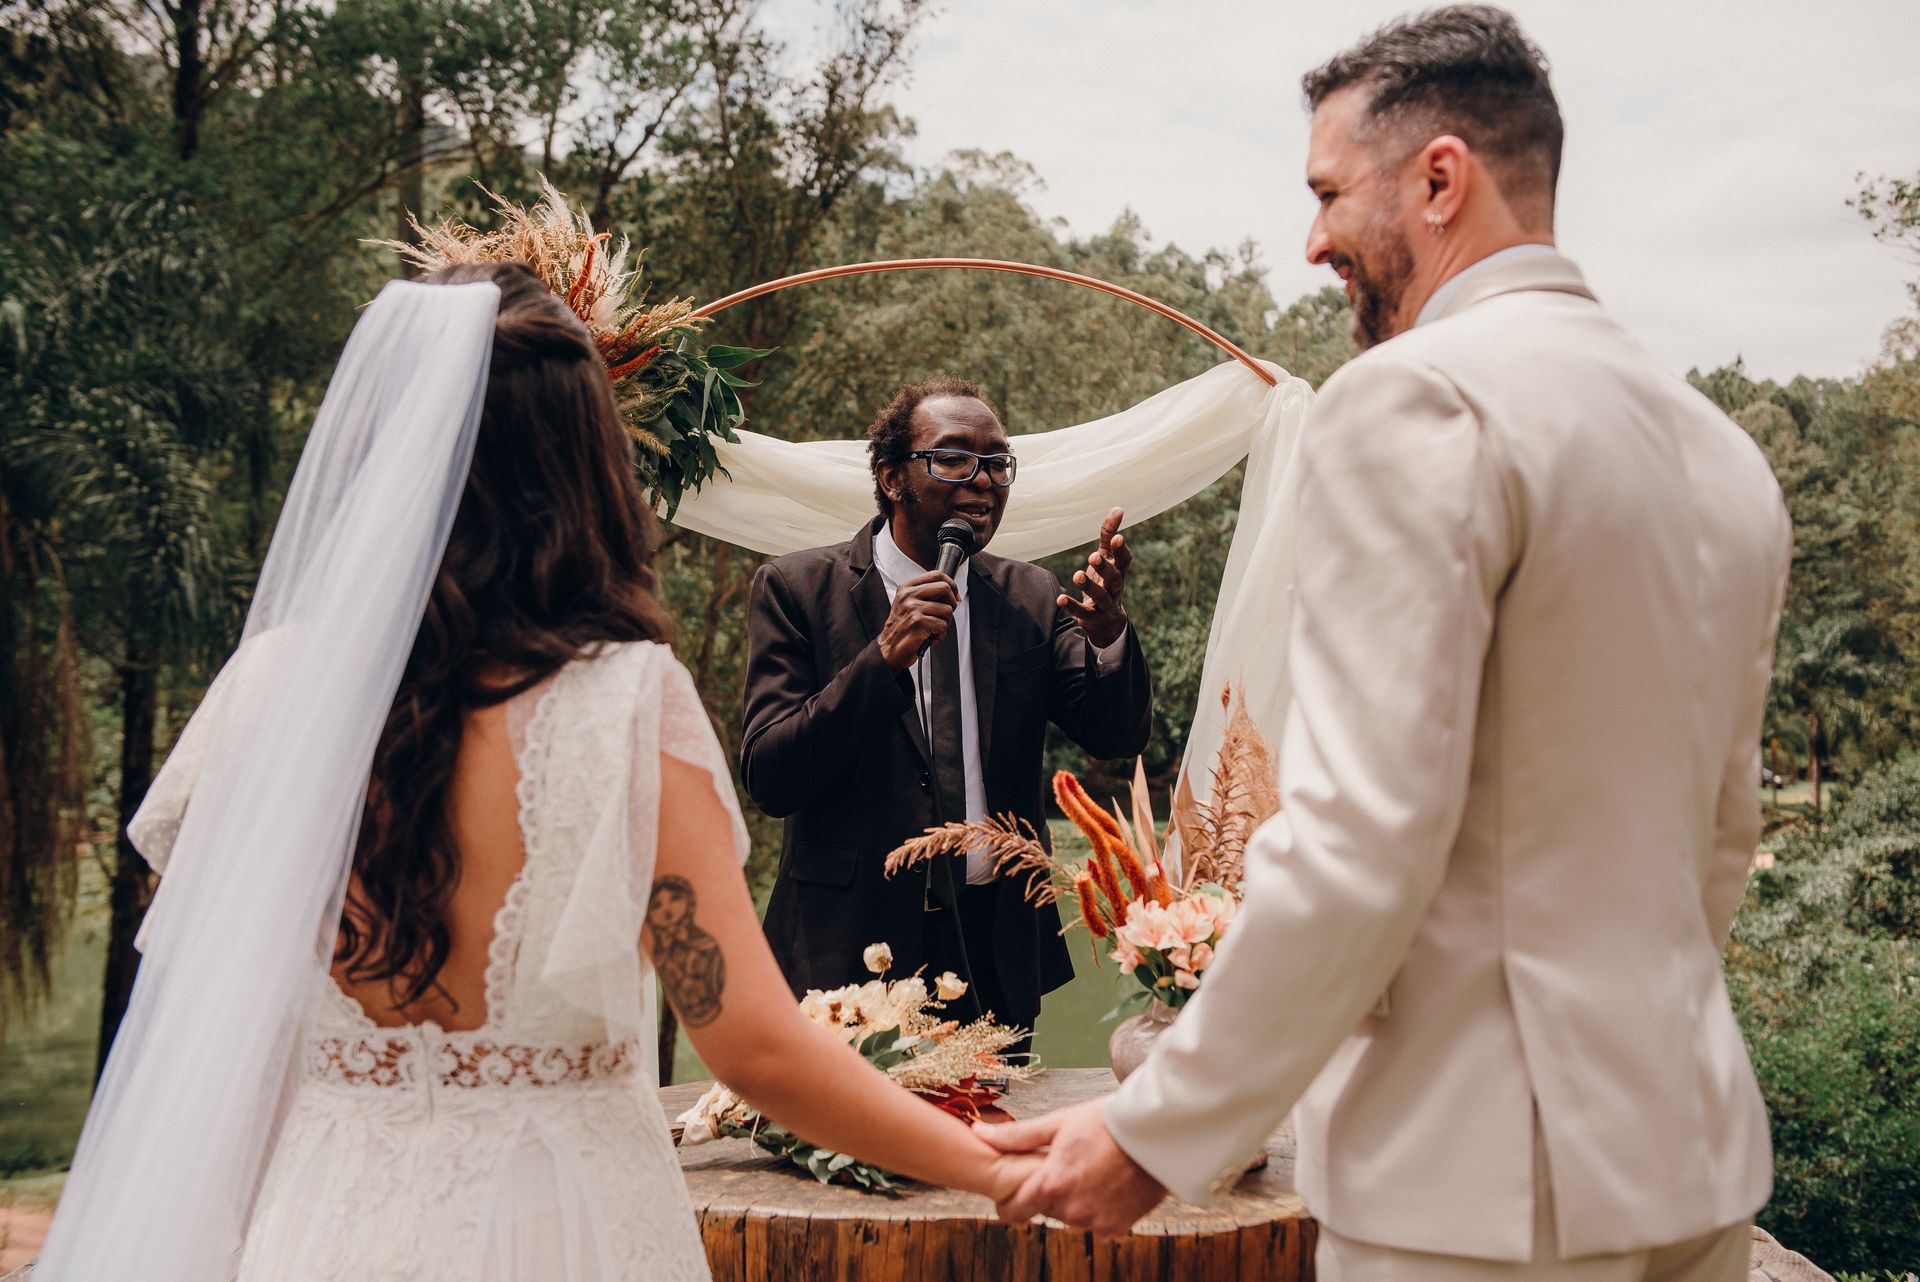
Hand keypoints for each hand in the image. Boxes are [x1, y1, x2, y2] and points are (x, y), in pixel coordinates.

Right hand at [877, 571, 958, 668]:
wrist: (889, 648)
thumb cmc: (903, 628)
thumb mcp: (909, 604)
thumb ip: (927, 594)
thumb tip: (953, 593)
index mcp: (906, 587)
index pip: (936, 574)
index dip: (951, 585)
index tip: (954, 596)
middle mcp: (908, 595)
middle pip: (944, 588)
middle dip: (952, 603)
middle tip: (946, 614)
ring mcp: (913, 608)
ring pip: (947, 610)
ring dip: (946, 623)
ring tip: (934, 629)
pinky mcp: (918, 622)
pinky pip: (943, 625)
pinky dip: (941, 635)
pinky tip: (931, 637)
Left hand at [974, 1098, 1165, 1236]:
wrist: (1154, 1134)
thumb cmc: (1105, 1123)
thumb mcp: (1057, 1123)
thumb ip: (1016, 1136)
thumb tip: (978, 1133)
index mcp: (1051, 1185)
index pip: (1015, 1211)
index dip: (1009, 1205)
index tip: (1011, 1198)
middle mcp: (1071, 1210)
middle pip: (1047, 1210)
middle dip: (1051, 1193)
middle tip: (1067, 1168)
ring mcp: (1095, 1221)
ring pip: (1072, 1217)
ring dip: (1076, 1201)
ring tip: (1091, 1172)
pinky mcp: (1117, 1227)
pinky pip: (1098, 1224)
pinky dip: (1100, 1209)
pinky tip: (1108, 1185)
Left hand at [1058, 507, 1131, 649]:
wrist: (1107, 621)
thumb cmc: (1105, 580)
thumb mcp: (1107, 557)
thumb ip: (1109, 534)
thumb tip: (1118, 508)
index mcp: (1119, 572)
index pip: (1125, 561)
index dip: (1122, 550)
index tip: (1118, 538)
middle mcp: (1115, 588)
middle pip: (1115, 579)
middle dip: (1105, 568)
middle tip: (1093, 556)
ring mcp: (1104, 605)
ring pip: (1101, 597)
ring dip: (1089, 586)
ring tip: (1077, 575)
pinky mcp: (1091, 617)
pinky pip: (1083, 612)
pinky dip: (1072, 606)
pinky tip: (1060, 598)